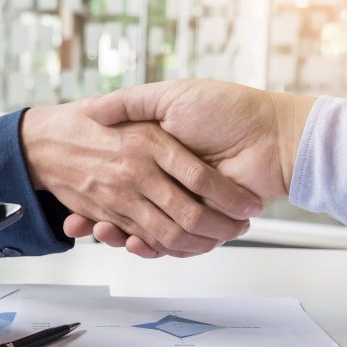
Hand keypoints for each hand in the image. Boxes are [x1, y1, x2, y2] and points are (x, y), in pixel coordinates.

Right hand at [64, 80, 315, 256]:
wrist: (273, 135)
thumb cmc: (226, 109)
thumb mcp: (169, 97)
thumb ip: (130, 101)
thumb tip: (90, 108)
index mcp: (157, 155)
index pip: (116, 178)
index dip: (93, 188)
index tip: (73, 190)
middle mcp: (167, 182)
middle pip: (125, 209)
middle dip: (100, 218)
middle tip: (79, 221)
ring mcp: (183, 203)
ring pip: (140, 229)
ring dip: (116, 235)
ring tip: (100, 229)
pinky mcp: (200, 222)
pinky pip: (168, 243)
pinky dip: (148, 248)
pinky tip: (130, 241)